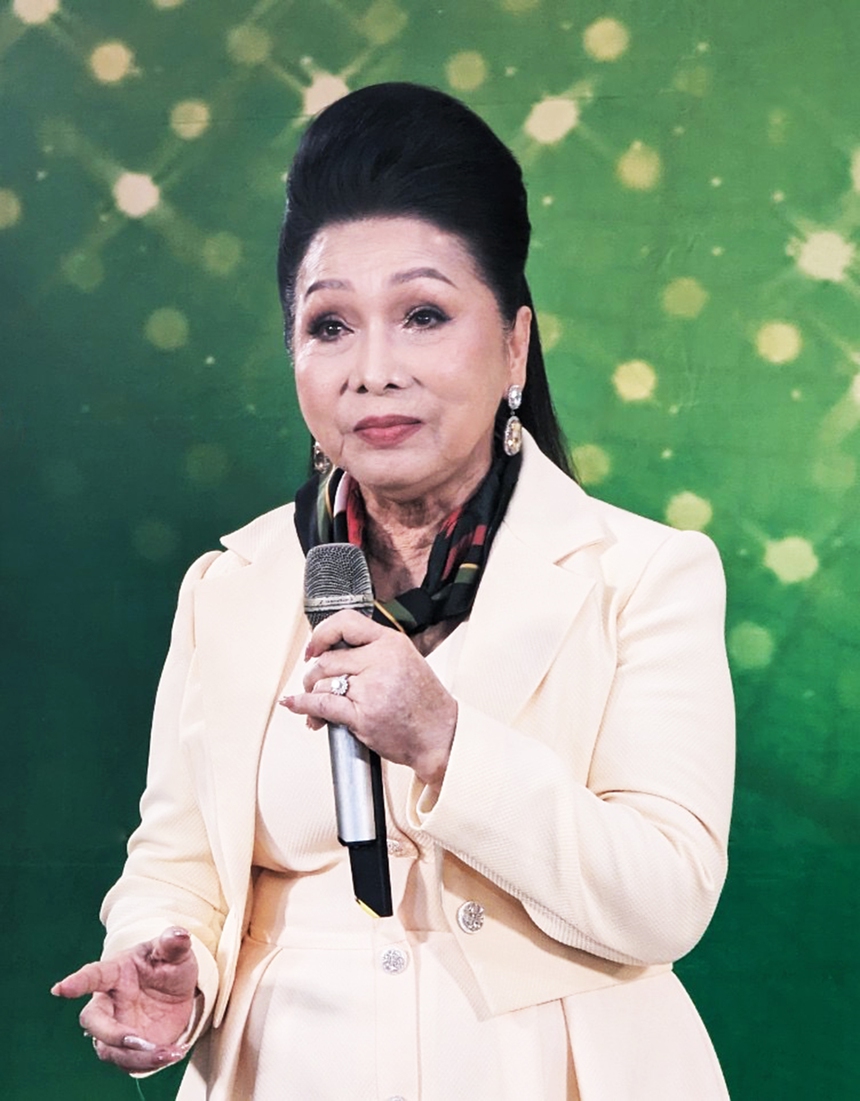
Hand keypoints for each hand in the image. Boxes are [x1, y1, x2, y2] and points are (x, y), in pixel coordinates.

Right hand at [51, 926, 198, 1072]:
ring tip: (166, 1052)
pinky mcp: (126, 1047)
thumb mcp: (175, 952)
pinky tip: (172, 1053)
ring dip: (135, 1056)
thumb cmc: (168, 964)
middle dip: (110, 1034)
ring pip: (109, 1048)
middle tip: (136, 1039)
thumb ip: (173, 944)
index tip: (61, 989)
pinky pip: (128, 1062)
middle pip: (93, 1021)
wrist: (177, 991)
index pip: (94, 975)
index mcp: (116, 971)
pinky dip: (149, 1063)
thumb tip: (179, 935)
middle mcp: (110, 1001)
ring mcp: (116, 1026)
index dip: (77, 982)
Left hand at [282, 610, 457, 787]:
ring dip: (312, 695)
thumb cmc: (424, 703)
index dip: (322, 633)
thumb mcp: (405, 660)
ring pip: (322, 683)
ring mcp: (371, 688)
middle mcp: (381, 661)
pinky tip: (295, 705)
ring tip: (316, 708)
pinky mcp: (363, 715)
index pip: (346, 622)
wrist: (441, 735)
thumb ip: (373, 653)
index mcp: (391, 642)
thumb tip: (331, 653)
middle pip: (327, 659)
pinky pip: (321, 704)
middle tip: (313, 685)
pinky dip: (303, 705)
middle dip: (314, 675)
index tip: (313, 648)